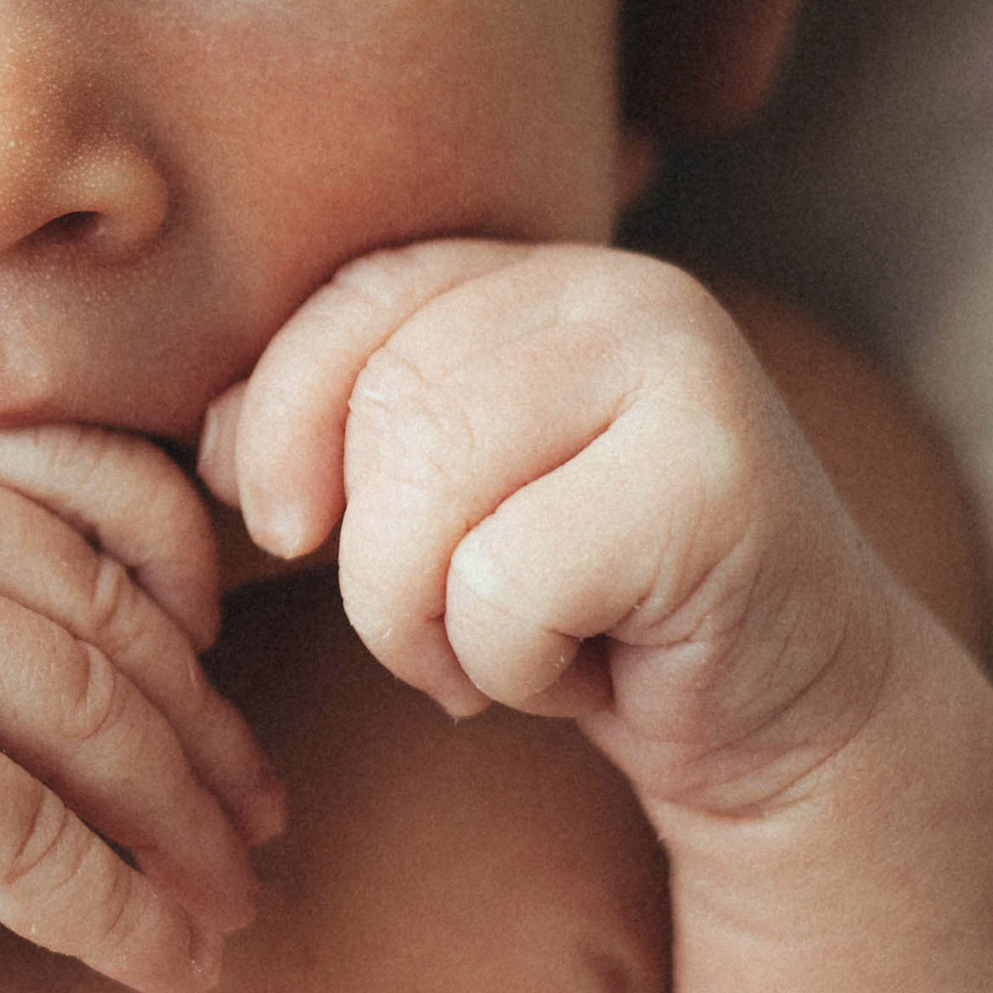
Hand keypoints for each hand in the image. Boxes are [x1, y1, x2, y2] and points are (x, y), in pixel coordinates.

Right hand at [0, 418, 283, 992]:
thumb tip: (180, 637)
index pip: (100, 480)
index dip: (191, 580)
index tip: (220, 677)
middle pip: (108, 621)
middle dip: (201, 743)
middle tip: (256, 833)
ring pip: (89, 725)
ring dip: (179, 837)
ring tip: (227, 913)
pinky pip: (31, 836)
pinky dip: (115, 914)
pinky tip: (163, 967)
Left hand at [199, 242, 904, 821]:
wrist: (785, 719)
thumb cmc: (586, 608)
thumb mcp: (442, 500)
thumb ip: (339, 434)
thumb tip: (206, 438)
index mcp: (542, 273)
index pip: (352, 302)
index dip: (280, 420)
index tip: (280, 525)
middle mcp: (622, 291)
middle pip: (381, 410)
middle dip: (371, 563)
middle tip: (444, 631)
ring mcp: (684, 375)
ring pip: (428, 497)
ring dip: (430, 625)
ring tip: (508, 648)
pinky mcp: (715, 485)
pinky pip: (504, 587)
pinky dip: (513, 669)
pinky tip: (591, 670)